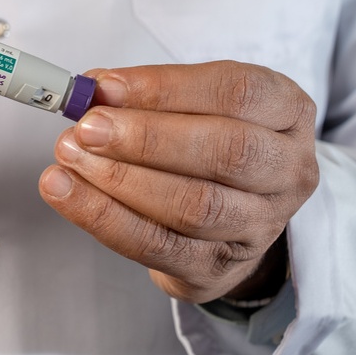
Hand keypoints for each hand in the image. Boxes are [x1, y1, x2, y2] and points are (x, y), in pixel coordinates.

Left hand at [39, 62, 318, 303]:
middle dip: (146, 139)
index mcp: (288, 113)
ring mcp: (259, 226)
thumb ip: (151, 95)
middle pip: (225, 151)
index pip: (236, 92)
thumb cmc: (209, 144)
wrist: (231, 220)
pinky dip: (105, 218)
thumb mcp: (195, 105)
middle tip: (86, 128)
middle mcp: (287, 171)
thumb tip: (94, 90)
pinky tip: (67, 194)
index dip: (167, 88)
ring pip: (193, 205)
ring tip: (69, 158)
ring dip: (120, 180)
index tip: (106, 87)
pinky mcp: (217, 267)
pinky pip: (157, 246)